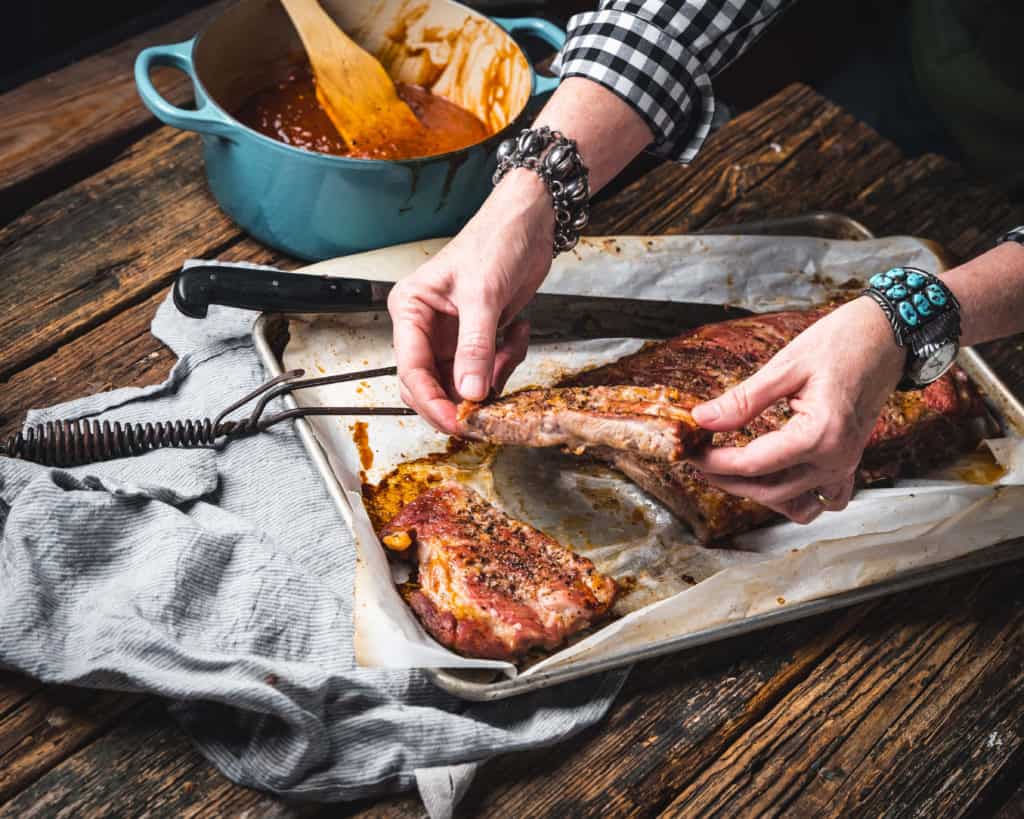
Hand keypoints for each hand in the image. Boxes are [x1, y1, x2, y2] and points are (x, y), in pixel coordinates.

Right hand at [388, 169, 554, 432]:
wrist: (530, 223)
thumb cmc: (496, 241)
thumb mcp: (484, 295)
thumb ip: (476, 347)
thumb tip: (471, 392)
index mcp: (411, 310)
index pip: (411, 370)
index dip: (431, 401)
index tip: (456, 421)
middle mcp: (426, 327)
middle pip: (430, 385)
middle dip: (460, 398)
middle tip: (485, 411)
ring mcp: (452, 336)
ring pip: (462, 383)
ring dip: (492, 378)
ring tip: (512, 348)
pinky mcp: (478, 340)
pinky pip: (488, 371)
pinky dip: (507, 363)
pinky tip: (519, 333)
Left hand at [689, 297, 905, 524]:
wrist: (889, 335)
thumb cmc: (843, 342)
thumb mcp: (786, 366)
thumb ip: (743, 400)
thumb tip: (702, 419)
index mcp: (821, 434)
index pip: (753, 464)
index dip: (714, 462)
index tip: (689, 452)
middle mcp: (837, 459)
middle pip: (769, 491)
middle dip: (727, 480)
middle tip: (699, 460)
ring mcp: (847, 465)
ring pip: (793, 504)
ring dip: (759, 494)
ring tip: (729, 471)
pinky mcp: (850, 463)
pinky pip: (823, 500)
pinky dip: (795, 498)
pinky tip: (772, 477)